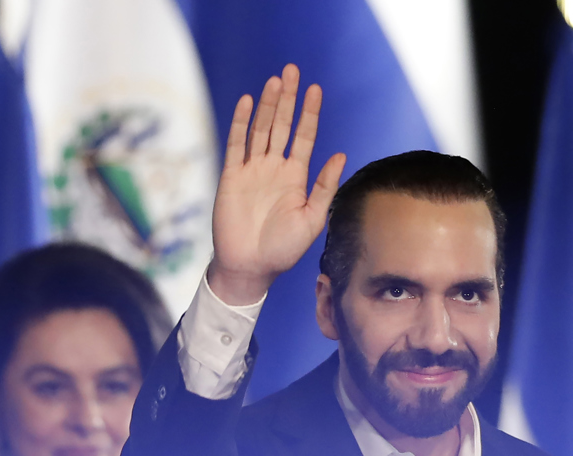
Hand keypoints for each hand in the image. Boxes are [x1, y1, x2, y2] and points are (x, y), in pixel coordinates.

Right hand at [209, 64, 346, 304]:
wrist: (250, 267)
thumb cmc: (283, 249)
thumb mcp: (312, 218)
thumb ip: (325, 187)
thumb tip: (341, 155)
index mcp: (295, 177)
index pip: (304, 136)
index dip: (309, 113)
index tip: (315, 89)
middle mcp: (274, 168)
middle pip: (281, 125)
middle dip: (287, 99)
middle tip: (292, 71)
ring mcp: (252, 170)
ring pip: (260, 129)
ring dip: (266, 104)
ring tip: (274, 80)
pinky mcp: (231, 176)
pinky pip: (236, 144)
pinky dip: (240, 123)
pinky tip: (246, 101)